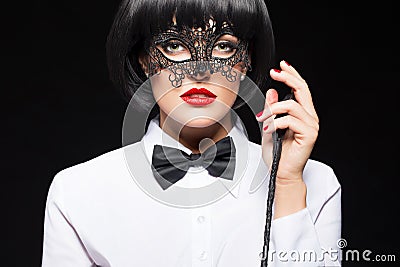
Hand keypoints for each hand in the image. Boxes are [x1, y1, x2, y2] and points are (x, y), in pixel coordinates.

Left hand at [256, 60, 318, 183]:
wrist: (281, 173)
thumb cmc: (277, 154)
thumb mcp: (269, 126)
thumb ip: (271, 109)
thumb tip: (271, 92)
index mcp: (303, 114)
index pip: (301, 89)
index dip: (292, 75)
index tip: (281, 66)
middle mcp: (309, 118)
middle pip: (302, 90)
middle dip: (288, 78)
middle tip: (275, 72)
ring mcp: (311, 126)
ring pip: (292, 105)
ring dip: (273, 109)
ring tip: (262, 118)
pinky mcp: (309, 135)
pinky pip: (290, 120)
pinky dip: (275, 123)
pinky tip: (268, 129)